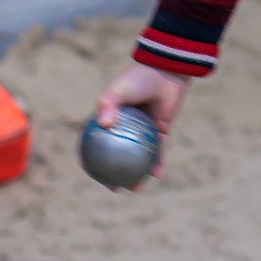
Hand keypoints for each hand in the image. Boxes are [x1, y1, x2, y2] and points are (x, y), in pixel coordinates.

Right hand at [92, 61, 187, 180]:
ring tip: (136, 188)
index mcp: (110, 121)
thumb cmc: (138, 79)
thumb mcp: (119, 90)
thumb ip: (108, 104)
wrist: (165, 72)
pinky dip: (157, 163)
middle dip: (116, 176)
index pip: (98, 147)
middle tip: (115, 189)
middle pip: (118, 158)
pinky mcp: (160, 132)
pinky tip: (157, 175)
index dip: (94, 163)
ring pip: (139, 159)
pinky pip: (158, 151)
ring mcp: (143, 132)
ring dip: (137, 175)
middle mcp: (126, 129)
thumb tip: (103, 124)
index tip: (95, 176)